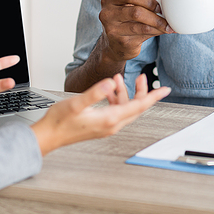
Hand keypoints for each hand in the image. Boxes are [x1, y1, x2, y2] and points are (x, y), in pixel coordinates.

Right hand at [32, 74, 169, 155]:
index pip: (138, 106)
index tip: (165, 89)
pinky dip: (116, 98)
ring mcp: (107, 126)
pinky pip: (116, 111)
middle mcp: (111, 125)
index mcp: (109, 119)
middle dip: (141, 91)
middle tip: (142, 76)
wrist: (49, 136)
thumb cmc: (59, 122)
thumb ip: (94, 93)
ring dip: (125, 93)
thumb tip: (109, 84)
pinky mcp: (101, 125)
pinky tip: (108, 90)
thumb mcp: (76, 103)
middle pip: (136, 107)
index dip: (153, 96)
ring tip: (117, 78)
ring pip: (125, 108)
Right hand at [98, 0, 173, 62]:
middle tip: (166, 18)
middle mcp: (107, 14)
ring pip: (142, 26)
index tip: (159, 7)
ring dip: (158, 25)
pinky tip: (162, 31)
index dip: (148, 0)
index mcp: (109, 0)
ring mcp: (113, 30)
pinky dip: (156, 32)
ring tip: (167, 26)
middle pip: (136, 12)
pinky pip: (144, 35)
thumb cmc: (124, 21)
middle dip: (154, 15)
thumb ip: (140, 5)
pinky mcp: (122, 42)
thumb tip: (166, 7)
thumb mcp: (126, 8)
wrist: (113, 45)